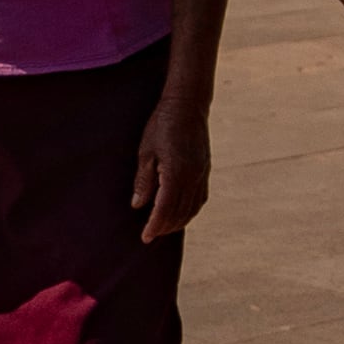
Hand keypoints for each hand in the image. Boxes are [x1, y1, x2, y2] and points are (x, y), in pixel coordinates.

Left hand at [131, 101, 210, 242]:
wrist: (188, 106)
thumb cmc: (161, 126)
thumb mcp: (145, 152)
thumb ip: (144, 180)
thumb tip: (138, 205)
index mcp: (175, 173)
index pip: (164, 209)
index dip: (154, 226)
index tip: (145, 237)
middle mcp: (192, 177)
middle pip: (179, 213)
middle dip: (165, 227)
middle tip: (150, 235)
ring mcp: (201, 174)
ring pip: (192, 208)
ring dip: (178, 222)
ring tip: (164, 228)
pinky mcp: (205, 169)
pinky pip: (200, 198)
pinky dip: (191, 210)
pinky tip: (181, 213)